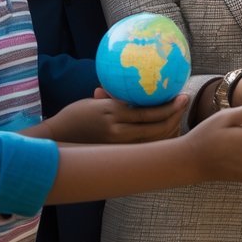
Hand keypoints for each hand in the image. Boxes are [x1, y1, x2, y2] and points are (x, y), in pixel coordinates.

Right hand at [41, 89, 187, 143]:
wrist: (57, 138)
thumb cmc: (76, 115)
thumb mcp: (96, 101)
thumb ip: (117, 97)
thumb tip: (140, 87)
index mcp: (113, 114)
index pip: (149, 113)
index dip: (169, 107)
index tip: (182, 97)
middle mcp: (117, 132)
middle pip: (157, 129)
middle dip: (175, 117)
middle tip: (184, 103)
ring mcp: (119, 146)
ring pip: (154, 141)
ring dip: (169, 128)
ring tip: (178, 115)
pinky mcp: (118, 154)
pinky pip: (145, 148)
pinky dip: (158, 139)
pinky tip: (166, 129)